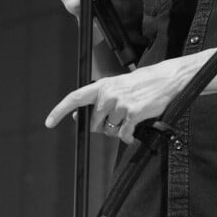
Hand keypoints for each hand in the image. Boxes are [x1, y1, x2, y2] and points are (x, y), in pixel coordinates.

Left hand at [45, 60, 189, 143]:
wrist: (167, 79)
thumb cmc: (144, 82)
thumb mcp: (118, 84)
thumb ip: (99, 98)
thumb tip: (78, 114)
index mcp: (102, 85)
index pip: (75, 98)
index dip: (59, 110)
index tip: (49, 122)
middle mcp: (108, 95)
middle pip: (95, 123)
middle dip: (104, 125)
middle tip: (118, 117)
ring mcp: (120, 105)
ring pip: (110, 131)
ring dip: (119, 130)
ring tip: (130, 118)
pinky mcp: (133, 114)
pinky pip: (124, 135)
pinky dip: (128, 137)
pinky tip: (134, 130)